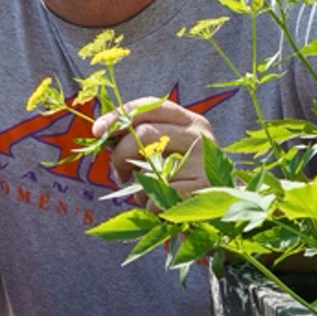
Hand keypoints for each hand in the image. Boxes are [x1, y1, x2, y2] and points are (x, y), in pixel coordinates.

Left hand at [94, 97, 215, 199]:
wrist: (219, 209)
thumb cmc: (181, 178)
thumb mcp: (164, 151)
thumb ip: (140, 139)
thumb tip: (102, 133)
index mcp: (189, 120)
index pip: (150, 106)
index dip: (120, 115)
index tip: (97, 131)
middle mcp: (199, 135)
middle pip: (144, 133)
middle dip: (120, 155)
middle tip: (120, 174)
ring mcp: (204, 161)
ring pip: (148, 169)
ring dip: (138, 187)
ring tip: (149, 194)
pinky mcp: (202, 188)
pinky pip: (157, 197)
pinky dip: (149, 206)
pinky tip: (162, 208)